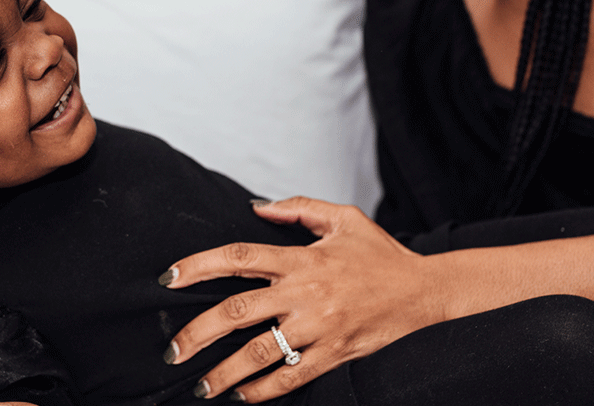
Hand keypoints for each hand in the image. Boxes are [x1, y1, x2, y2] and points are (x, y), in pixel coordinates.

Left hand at [162, 197, 445, 401]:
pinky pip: (291, 377)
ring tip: (202, 385)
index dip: (198, 266)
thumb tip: (257, 207)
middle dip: (197, 333)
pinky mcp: (334, 353)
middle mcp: (305, 293)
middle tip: (173, 350)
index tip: (170, 278)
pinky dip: (263, 391)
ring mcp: (319, 327)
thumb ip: (298, 207)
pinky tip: (243, 397)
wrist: (423, 289)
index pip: (238, 258)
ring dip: (225, 373)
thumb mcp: (342, 218)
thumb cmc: (380, 253)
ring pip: (260, 352)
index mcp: (302, 258)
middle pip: (237, 312)